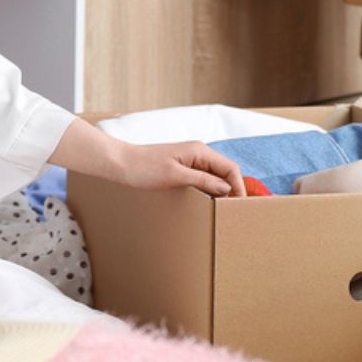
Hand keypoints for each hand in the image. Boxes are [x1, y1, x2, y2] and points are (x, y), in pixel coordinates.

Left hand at [115, 141, 245, 197]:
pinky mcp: (183, 167)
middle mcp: (198, 153)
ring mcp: (191, 160)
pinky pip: (204, 178)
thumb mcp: (175, 176)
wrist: (121, 164)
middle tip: (234, 211)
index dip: (239, 186)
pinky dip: (210, 190)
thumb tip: (226, 188)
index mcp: (200, 151)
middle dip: (233, 189)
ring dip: (222, 191)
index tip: (241, 205)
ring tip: (224, 209)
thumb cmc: (144, 168)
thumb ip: (202, 180)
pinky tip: (208, 202)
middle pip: (225, 172)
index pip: (230, 168)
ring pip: (215, 176)